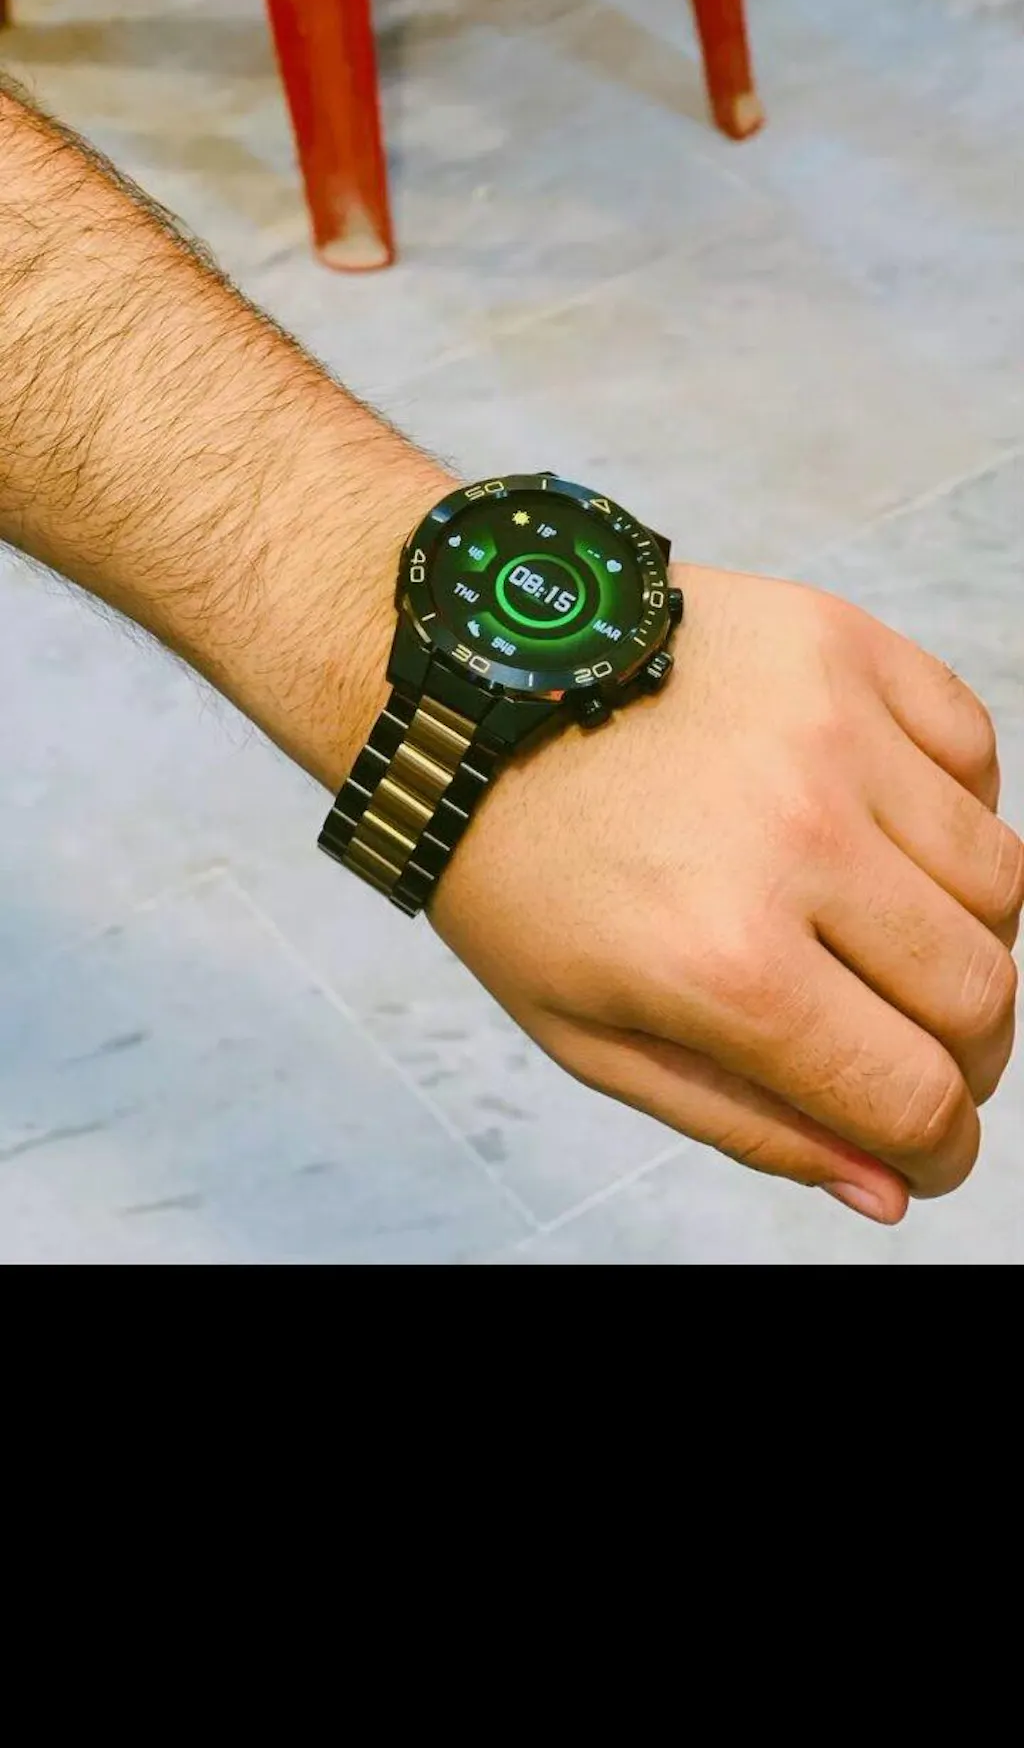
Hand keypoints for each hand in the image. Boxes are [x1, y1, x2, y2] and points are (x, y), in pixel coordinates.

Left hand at [430, 566, 1022, 1222]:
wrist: (463, 686)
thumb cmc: (518, 869)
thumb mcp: (593, 1035)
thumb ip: (750, 1122)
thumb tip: (888, 1187)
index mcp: (724, 962)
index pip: (913, 1095)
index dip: (939, 1147)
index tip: (930, 1147)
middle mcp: (796, 840)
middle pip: (978, 992)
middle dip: (965, 1055)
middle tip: (912, 1048)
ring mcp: (829, 730)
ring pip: (1000, 876)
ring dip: (967, 932)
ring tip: (890, 932)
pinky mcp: (840, 642)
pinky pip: (975, 749)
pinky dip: (957, 806)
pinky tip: (883, 826)